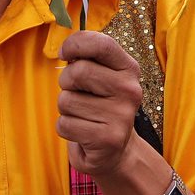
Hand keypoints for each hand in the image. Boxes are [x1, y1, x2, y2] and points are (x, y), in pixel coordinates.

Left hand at [56, 31, 142, 177]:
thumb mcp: (102, 78)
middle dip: (66, 81)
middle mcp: (130, 90)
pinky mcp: (107, 138)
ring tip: (83, 115)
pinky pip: (64, 124)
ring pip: (67, 100)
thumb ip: (88, 59)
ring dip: (65, 109)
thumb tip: (66, 51)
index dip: (75, 44)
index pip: (101, 44)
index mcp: (129, 69)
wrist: (118, 151)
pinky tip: (82, 131)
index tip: (64, 53)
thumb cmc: (101, 107)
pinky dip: (66, 128)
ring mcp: (121, 115)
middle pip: (78, 71)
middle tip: (75, 92)